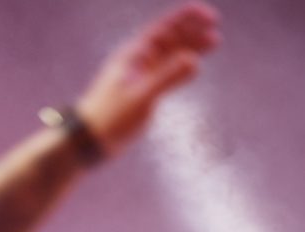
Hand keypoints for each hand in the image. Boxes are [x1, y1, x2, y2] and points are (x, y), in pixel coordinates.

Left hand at [76, 4, 220, 154]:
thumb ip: (168, 78)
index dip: (188, 19)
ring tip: (212, 44)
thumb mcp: (141, 97)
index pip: (165, 28)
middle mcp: (138, 61)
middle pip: (170, 38)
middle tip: (216, 32)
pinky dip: (181, 66)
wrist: (88, 141)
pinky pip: (166, 72)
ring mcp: (140, 76)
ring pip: (170, 55)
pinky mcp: (142, 92)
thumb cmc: (110, 118)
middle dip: (193, 32)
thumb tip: (195, 60)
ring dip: (190, 48)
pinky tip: (192, 67)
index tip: (210, 17)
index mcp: (135, 54)